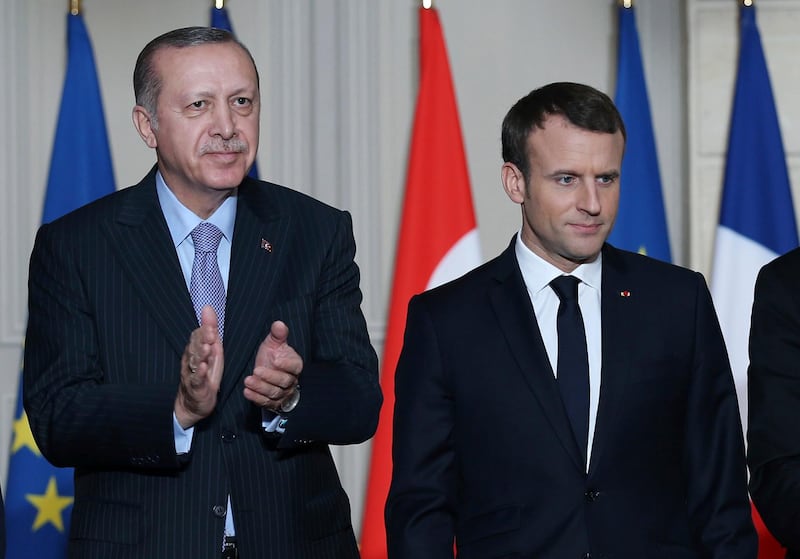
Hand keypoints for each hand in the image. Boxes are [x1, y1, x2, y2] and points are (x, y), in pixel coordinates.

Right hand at [175, 306, 223, 427]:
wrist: (194, 403)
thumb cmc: (204, 373)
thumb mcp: (211, 350)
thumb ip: (209, 330)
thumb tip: (207, 307)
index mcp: (195, 351)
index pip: (196, 337)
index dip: (204, 331)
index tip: (211, 325)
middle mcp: (191, 361)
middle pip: (195, 347)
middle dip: (202, 339)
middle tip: (210, 332)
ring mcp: (192, 374)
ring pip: (194, 362)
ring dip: (201, 354)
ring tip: (208, 347)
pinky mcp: (196, 388)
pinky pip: (197, 380)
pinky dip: (200, 373)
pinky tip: (203, 367)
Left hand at [244, 320, 302, 411]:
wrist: (268, 372)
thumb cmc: (273, 356)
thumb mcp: (274, 344)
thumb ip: (277, 335)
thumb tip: (278, 324)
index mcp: (294, 365)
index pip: (294, 366)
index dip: (286, 364)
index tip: (275, 360)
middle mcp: (291, 381)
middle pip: (283, 381)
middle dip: (269, 376)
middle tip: (256, 370)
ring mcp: (283, 393)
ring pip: (274, 393)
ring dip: (261, 387)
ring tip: (248, 381)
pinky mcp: (273, 403)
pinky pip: (266, 403)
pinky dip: (256, 398)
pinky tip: (247, 392)